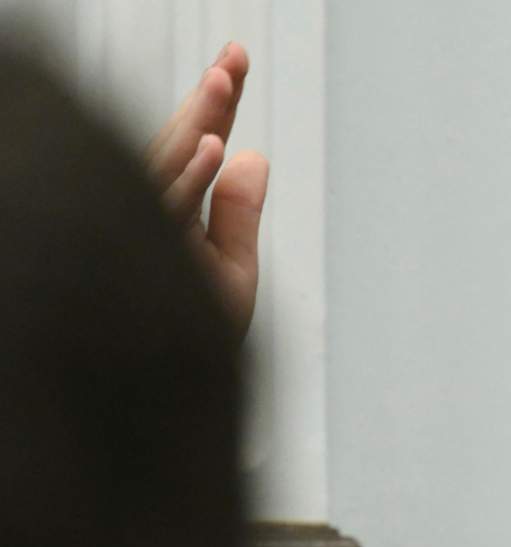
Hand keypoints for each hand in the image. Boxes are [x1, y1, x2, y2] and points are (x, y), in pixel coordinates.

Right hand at [147, 42, 268, 338]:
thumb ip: (238, 216)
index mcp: (176, 214)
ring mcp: (141, 235)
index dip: (216, 103)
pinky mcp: (137, 258)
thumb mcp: (229, 274)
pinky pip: (164, 212)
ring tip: (223, 85)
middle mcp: (152, 217)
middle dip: (205, 103)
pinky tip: (217, 148)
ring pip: (164, 169)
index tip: (236, 57)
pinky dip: (190, 178)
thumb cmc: (191, 342)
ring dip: (196, 125)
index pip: (197, 148)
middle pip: (177, 147)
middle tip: (232, 58)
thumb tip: (252, 154)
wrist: (166, 403)